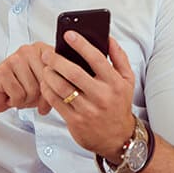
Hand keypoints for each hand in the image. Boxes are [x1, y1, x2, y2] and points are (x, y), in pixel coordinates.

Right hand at [0, 42, 52, 117]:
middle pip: (46, 81)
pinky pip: (19, 94)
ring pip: (33, 90)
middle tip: (29, 95)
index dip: (55, 87)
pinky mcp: (3, 71)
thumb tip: (69, 91)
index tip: (48, 92)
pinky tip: (10, 95)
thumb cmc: (19, 89)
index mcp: (41, 50)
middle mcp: (28, 50)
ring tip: (18, 93)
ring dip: (26, 100)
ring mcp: (14, 59)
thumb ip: (57, 84)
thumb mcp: (43, 87)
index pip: (58, 68)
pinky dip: (15, 101)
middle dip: (39, 96)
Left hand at [40, 33, 135, 161]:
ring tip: (45, 67)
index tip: (69, 34)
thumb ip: (119, 57)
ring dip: (50, 75)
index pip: (97, 59)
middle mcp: (101, 96)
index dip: (81, 44)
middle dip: (57, 60)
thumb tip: (108, 38)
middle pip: (74, 73)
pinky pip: (57, 102)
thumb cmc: (119, 104)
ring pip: (62, 88)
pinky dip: (48, 90)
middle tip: (47, 53)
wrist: (118, 138)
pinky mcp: (76, 121)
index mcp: (114, 83)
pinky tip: (46, 83)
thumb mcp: (127, 80)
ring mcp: (88, 110)